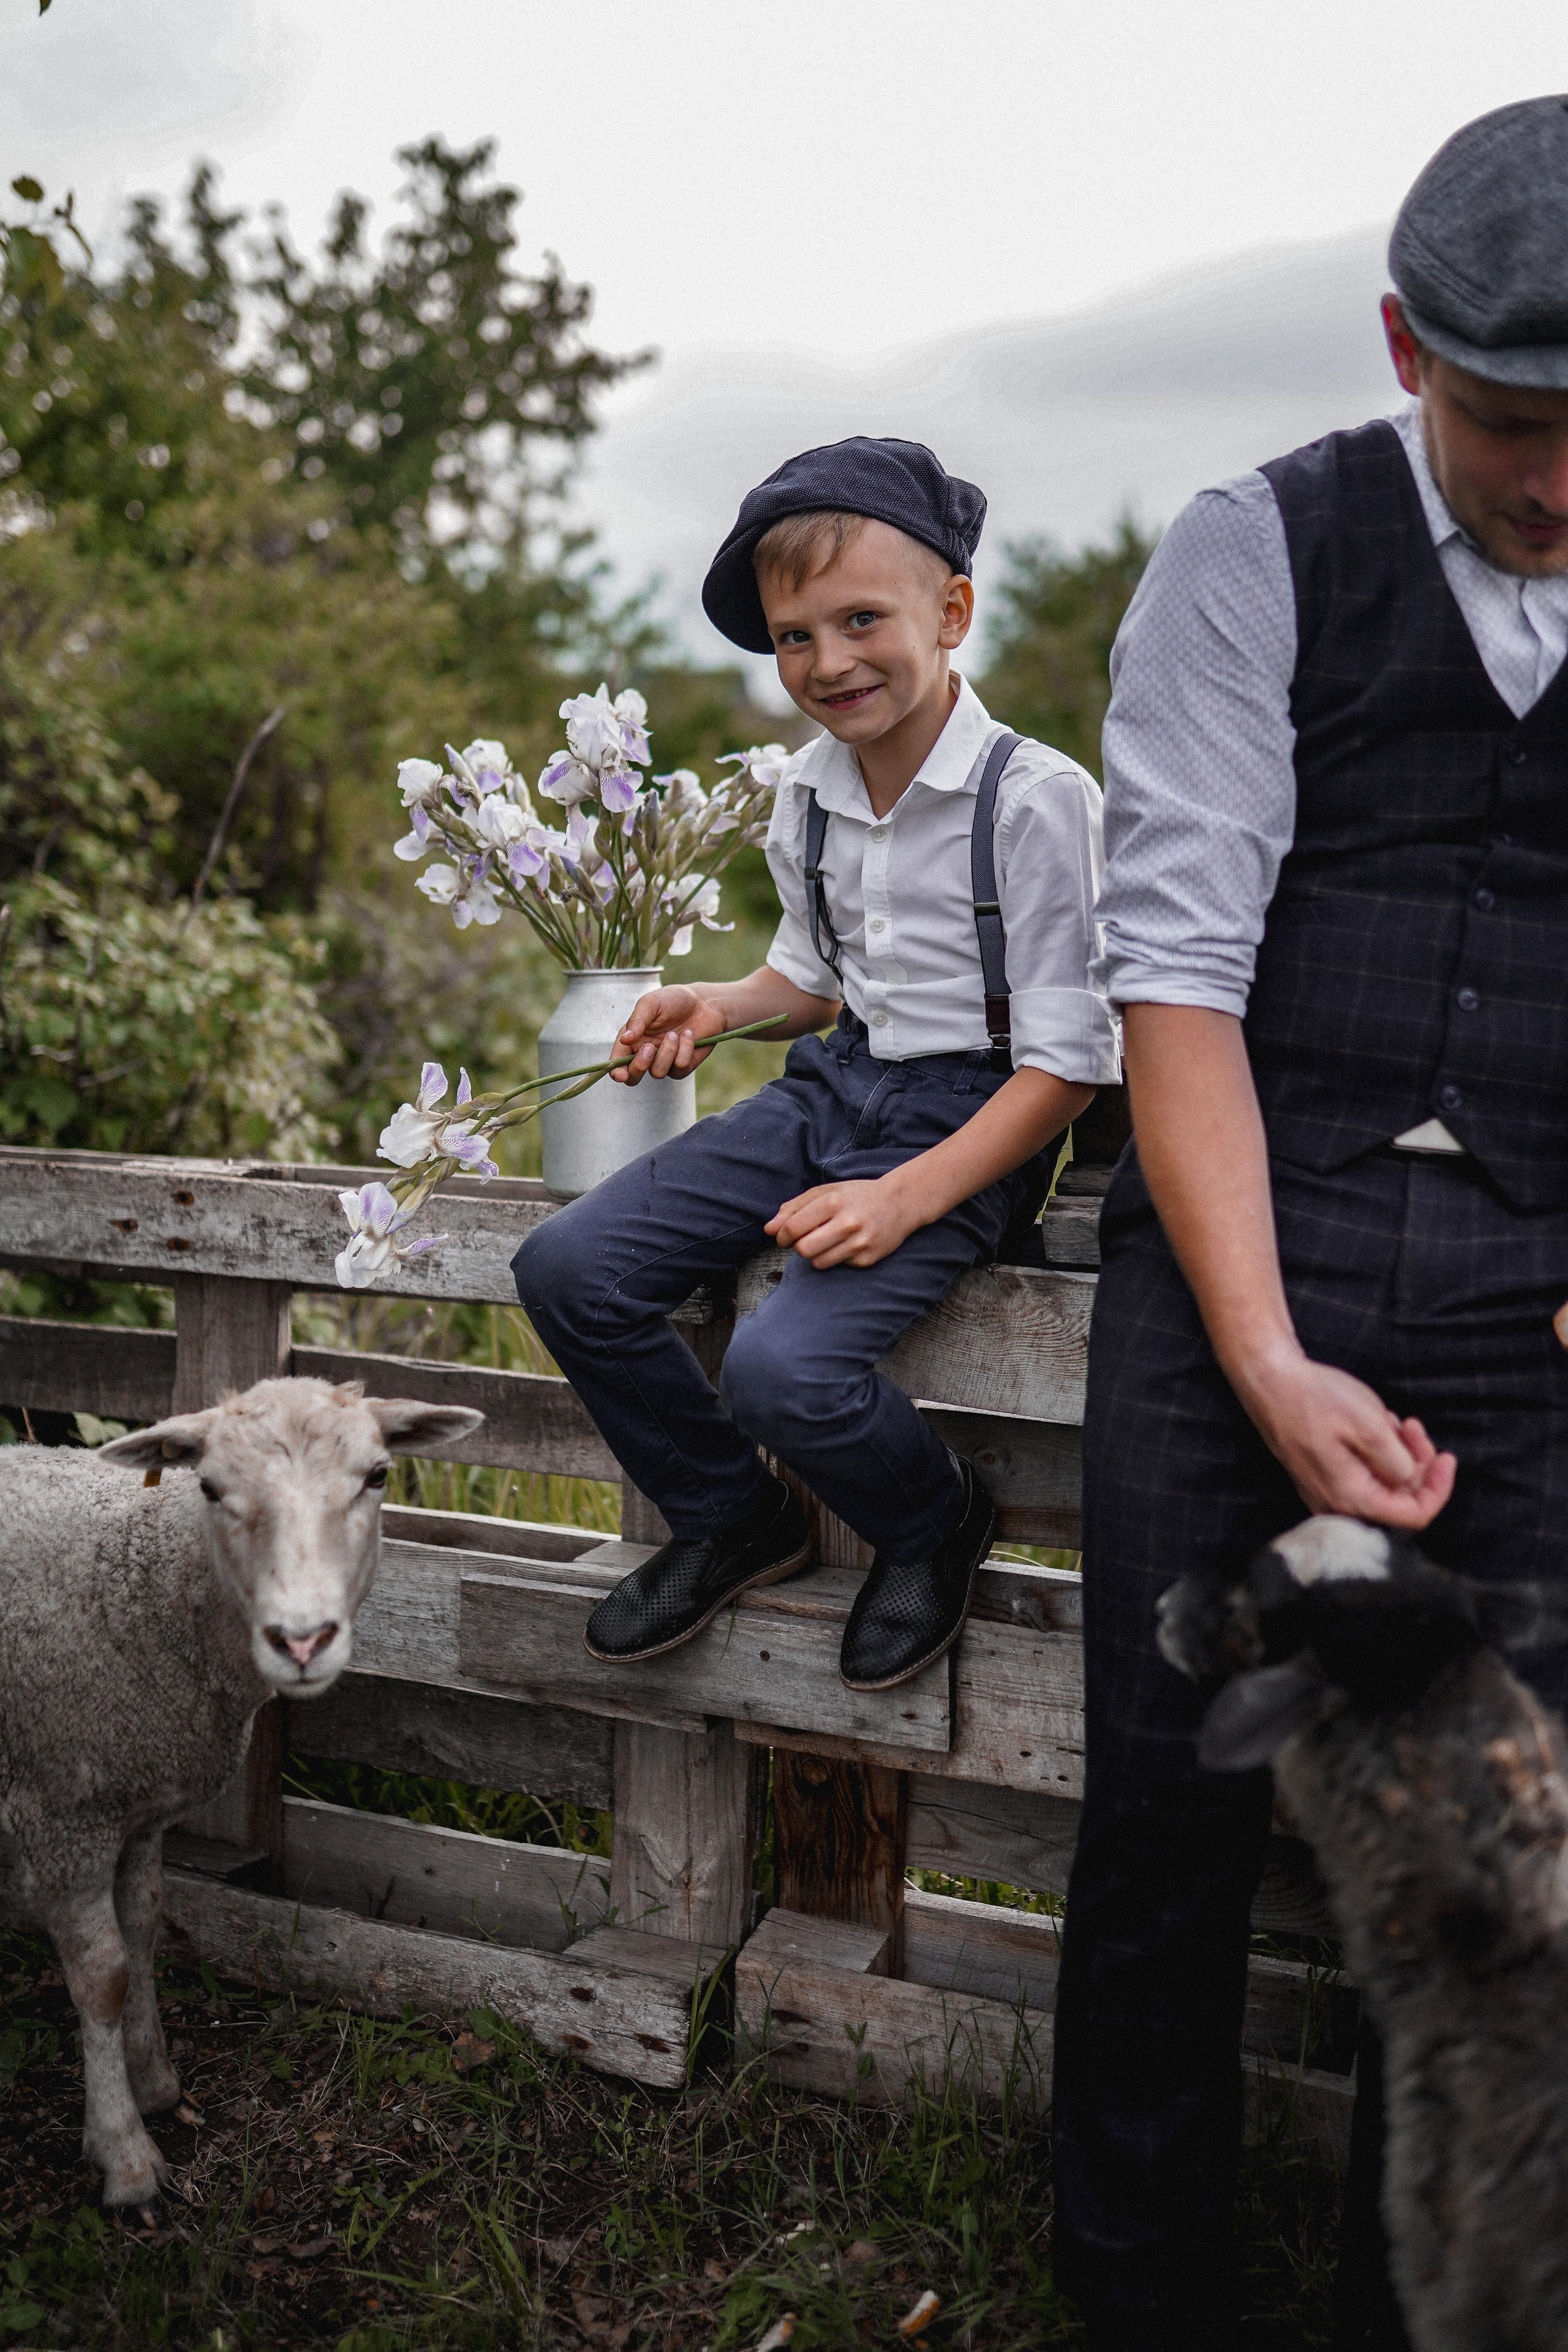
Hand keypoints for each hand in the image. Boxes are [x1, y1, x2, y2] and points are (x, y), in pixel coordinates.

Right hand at [612, 987, 727, 1085]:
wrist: (705, 1003)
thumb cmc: (674, 1000)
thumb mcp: (652, 1003)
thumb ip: (637, 1020)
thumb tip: (625, 1040)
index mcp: (632, 1040)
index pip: (618, 1062)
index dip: (616, 1072)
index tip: (620, 1075)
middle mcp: (646, 1054)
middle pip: (633, 1077)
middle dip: (639, 1066)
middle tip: (649, 1048)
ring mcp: (664, 1062)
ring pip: (658, 1072)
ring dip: (667, 1051)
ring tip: (675, 1033)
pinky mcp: (682, 1066)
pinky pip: (679, 1067)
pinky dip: (685, 1050)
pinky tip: (689, 1035)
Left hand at [766, 1175, 920, 1268]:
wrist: (900, 1203)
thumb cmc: (856, 1196)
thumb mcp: (825, 1192)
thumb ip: (793, 1208)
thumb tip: (768, 1230)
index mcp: (833, 1201)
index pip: (792, 1228)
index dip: (782, 1236)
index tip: (784, 1235)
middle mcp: (847, 1223)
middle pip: (803, 1249)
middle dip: (798, 1247)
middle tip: (804, 1239)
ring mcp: (859, 1243)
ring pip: (818, 1262)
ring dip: (816, 1254)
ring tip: (827, 1240)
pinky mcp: (867, 1259)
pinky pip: (838, 1266)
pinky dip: (836, 1257)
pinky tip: (848, 1244)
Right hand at [1236, 1348, 1456, 1528]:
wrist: (1269, 1382)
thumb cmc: (1316, 1400)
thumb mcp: (1371, 1426)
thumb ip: (1399, 1463)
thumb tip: (1410, 1479)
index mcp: (1352, 1498)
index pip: (1414, 1516)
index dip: (1439, 1489)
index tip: (1446, 1457)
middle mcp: (1337, 1505)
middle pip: (1399, 1500)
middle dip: (1418, 1465)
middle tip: (1414, 1426)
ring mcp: (1326, 1492)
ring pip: (1382, 1486)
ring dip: (1398, 1455)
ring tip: (1393, 1421)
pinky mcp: (1322, 1476)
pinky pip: (1362, 1476)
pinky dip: (1378, 1454)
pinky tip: (1374, 1426)